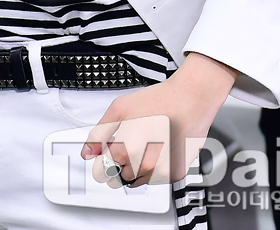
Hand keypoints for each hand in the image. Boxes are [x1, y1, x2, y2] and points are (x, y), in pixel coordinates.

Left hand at [81, 52, 237, 186]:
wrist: (191, 99)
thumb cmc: (160, 100)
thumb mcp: (120, 108)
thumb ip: (100, 133)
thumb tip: (87, 152)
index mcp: (126, 151)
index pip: (103, 171)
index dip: (102, 159)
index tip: (106, 152)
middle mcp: (144, 166)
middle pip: (119, 177)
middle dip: (119, 162)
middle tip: (129, 142)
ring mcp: (161, 172)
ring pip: (137, 180)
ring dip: (136, 167)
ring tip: (145, 142)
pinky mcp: (176, 173)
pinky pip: (156, 178)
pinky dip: (154, 167)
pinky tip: (159, 147)